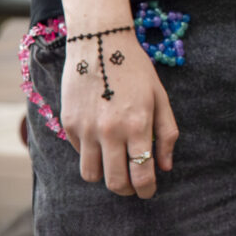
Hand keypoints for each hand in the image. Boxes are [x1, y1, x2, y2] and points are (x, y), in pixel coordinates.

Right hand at [59, 23, 176, 198]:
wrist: (100, 42)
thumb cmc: (136, 68)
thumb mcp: (160, 96)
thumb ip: (166, 133)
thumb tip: (166, 165)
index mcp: (137, 124)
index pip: (140, 173)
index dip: (146, 189)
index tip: (149, 192)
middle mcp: (109, 131)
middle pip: (114, 182)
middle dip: (126, 189)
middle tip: (133, 184)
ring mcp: (86, 129)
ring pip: (91, 175)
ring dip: (104, 176)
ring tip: (116, 166)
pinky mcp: (68, 124)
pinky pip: (79, 153)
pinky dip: (92, 153)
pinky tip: (102, 138)